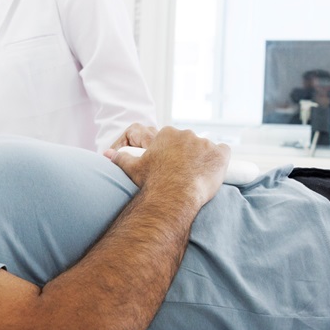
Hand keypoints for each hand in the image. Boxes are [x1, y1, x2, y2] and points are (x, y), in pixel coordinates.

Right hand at [106, 126, 229, 209]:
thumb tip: (105, 153)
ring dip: (204, 159)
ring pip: (206, 148)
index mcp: (167, 133)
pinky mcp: (220, 154)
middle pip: (190, 142)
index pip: (173, 139)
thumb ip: (120, 158)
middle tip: (184, 173)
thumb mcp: (133, 168)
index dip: (173, 153)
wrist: (173, 196)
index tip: (171, 166)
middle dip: (188, 155)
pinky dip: (220, 161)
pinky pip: (224, 152)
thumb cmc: (152, 182)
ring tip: (197, 176)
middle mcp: (187, 134)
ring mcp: (205, 143)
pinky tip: (212, 171)